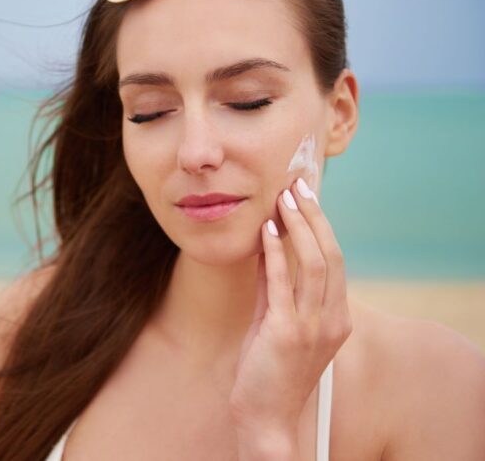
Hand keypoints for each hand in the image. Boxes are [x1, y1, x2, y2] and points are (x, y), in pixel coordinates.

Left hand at [229, 177, 352, 443]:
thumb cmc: (270, 371)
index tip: (307, 196)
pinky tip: (266, 229)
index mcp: (336, 317)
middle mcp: (332, 319)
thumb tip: (267, 247)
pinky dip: (275, 252)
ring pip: (314, 264)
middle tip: (297, 185)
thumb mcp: (276, 321)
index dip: (321, 225)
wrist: (266, 417)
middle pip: (330, 255)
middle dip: (314, 216)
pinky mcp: (287, 333)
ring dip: (299, 226)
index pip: (334, 260)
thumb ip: (274, 287)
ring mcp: (313, 327)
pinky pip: (283, 283)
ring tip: (284, 197)